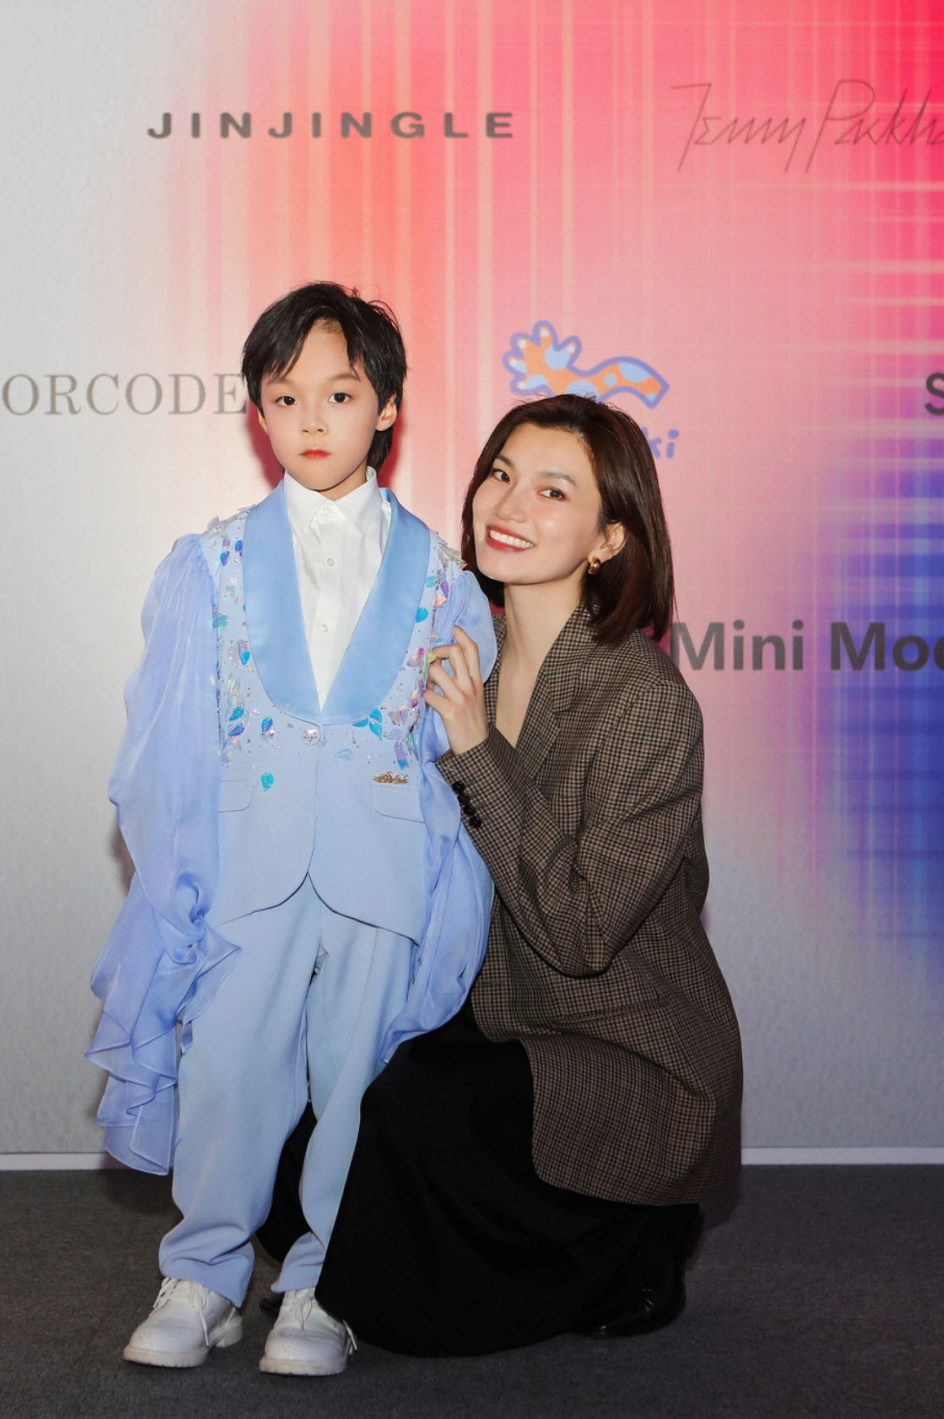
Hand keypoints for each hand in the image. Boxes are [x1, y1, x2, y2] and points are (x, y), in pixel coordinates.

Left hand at [423, 625, 489, 755]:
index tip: (452, 628)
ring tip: (428, 685)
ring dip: (427, 676)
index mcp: (476, 680)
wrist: (477, 747)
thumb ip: (464, 679)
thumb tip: (446, 664)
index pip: (472, 649)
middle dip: (439, 650)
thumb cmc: (473, 720)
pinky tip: (427, 700)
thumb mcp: (475, 696)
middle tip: (433, 659)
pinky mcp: (449, 711)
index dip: (461, 635)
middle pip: (455, 652)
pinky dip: (424, 696)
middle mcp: (469, 685)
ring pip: (437, 671)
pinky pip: (429, 695)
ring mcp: (460, 698)